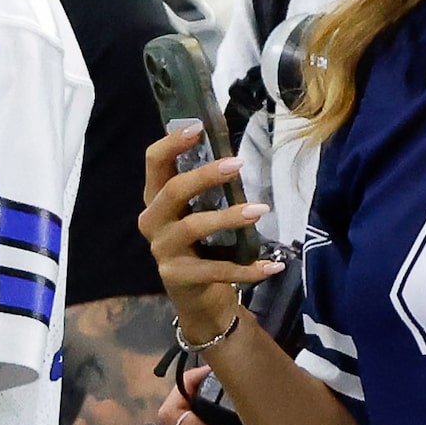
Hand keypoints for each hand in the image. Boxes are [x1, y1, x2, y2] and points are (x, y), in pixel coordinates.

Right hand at [137, 124, 282, 344]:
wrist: (197, 298)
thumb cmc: (202, 245)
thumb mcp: (198, 212)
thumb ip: (206, 187)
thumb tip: (231, 151)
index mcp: (155, 199)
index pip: (154, 163)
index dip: (172, 143)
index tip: (198, 126)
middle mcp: (152, 222)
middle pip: (172, 191)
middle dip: (205, 175)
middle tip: (238, 164)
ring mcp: (162, 250)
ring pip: (193, 226)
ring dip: (230, 216)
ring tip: (261, 209)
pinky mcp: (177, 277)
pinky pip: (216, 270)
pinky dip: (247, 268)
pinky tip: (273, 265)